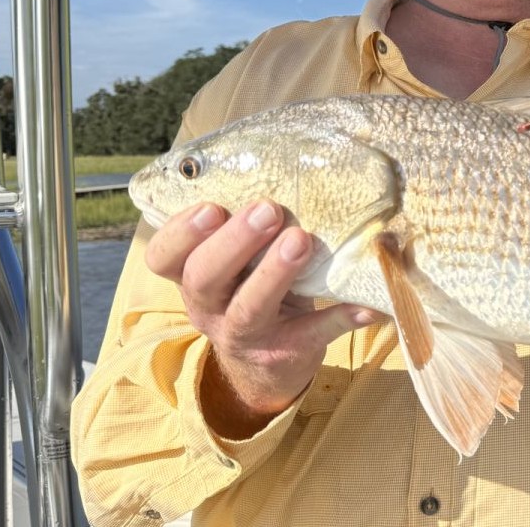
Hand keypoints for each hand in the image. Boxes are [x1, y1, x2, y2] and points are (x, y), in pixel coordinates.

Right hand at [144, 200, 381, 436]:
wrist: (267, 365)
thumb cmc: (252, 288)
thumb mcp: (236, 264)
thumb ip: (242, 229)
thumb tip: (280, 164)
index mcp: (193, 278)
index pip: (164, 258)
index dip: (180, 233)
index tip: (210, 207)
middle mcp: (210, 307)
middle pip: (204, 277)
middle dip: (233, 242)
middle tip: (267, 210)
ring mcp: (245, 334)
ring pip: (249, 308)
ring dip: (275, 273)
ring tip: (301, 240)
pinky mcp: (286, 352)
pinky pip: (312, 335)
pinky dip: (340, 318)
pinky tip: (365, 304)